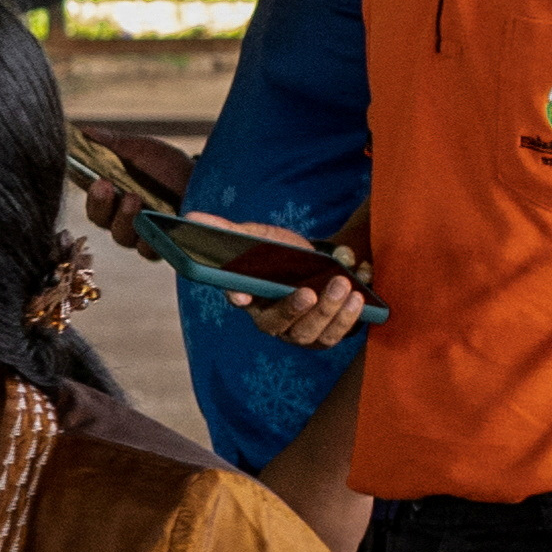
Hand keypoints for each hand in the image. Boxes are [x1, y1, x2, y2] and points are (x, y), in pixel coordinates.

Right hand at [68, 122, 191, 247]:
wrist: (208, 182)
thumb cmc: (170, 167)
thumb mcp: (141, 150)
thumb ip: (113, 145)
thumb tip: (85, 132)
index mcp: (111, 195)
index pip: (90, 198)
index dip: (88, 193)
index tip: (94, 179)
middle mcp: (120, 218)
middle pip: (100, 219)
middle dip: (101, 204)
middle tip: (105, 185)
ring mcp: (140, 234)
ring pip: (122, 236)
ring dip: (124, 218)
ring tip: (134, 198)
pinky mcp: (161, 246)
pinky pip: (148, 249)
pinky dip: (149, 238)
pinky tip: (155, 224)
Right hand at [193, 217, 366, 347]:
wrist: (323, 265)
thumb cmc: (285, 254)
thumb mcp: (260, 237)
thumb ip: (231, 230)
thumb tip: (193, 215)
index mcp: (248, 296)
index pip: (237, 298)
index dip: (238, 297)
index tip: (241, 294)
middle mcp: (270, 321)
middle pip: (277, 324)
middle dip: (295, 308)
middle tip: (311, 290)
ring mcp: (297, 332)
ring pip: (308, 332)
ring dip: (327, 311)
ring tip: (343, 286)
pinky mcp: (323, 337)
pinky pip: (334, 335)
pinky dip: (347, 317)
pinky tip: (358, 298)